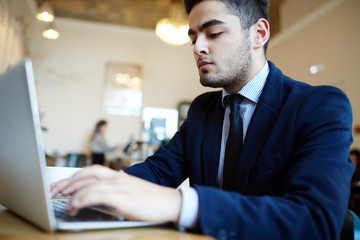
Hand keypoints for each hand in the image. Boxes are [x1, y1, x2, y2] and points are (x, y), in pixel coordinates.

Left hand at [50, 165, 181, 222]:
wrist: (170, 202)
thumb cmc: (152, 200)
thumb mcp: (131, 192)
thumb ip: (116, 191)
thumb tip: (100, 198)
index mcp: (119, 176)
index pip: (92, 170)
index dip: (75, 176)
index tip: (62, 185)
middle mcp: (118, 177)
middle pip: (87, 173)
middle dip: (67, 181)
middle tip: (53, 191)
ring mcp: (120, 186)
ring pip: (89, 183)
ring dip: (72, 191)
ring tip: (61, 199)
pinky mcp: (122, 197)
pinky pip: (96, 195)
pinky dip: (81, 199)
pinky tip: (75, 205)